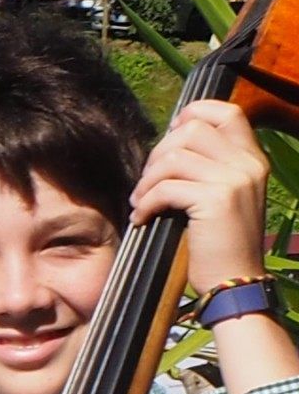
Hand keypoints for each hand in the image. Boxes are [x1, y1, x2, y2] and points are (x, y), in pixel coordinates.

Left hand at [134, 99, 275, 292]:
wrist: (235, 281)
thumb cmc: (220, 241)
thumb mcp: (223, 195)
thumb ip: (208, 165)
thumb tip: (171, 139)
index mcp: (253, 159)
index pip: (227, 112)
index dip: (192, 114)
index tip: (170, 137)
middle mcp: (248, 164)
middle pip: (191, 130)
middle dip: (158, 153)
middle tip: (147, 182)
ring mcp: (235, 181)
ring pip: (174, 158)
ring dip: (147, 180)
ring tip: (141, 201)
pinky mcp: (217, 201)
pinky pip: (166, 188)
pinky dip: (146, 202)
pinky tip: (142, 218)